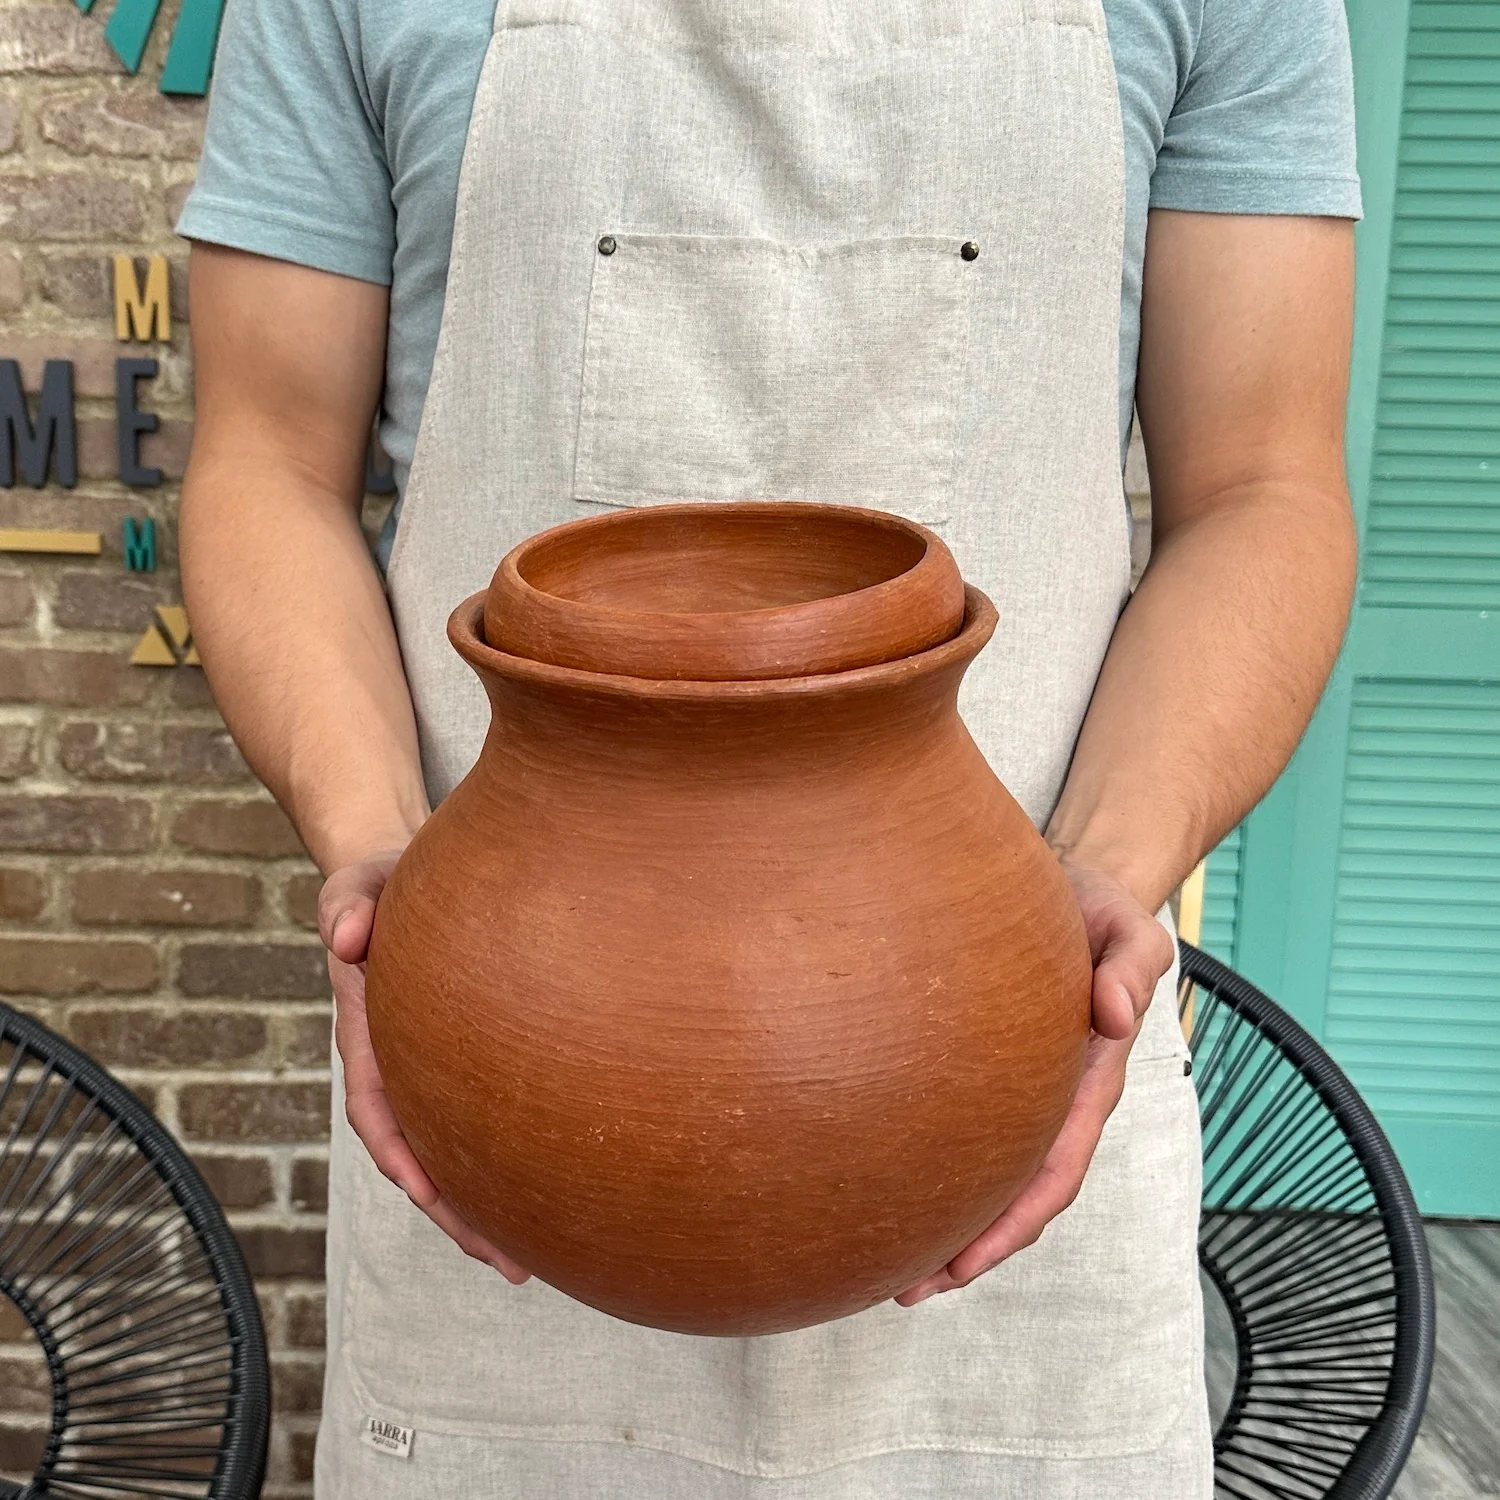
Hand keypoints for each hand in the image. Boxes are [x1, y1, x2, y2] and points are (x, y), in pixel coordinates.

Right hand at [321, 850, 531, 1283]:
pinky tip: (554, 1194)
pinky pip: (487, 1120)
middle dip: (458, 1214)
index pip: (377, 1105)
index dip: (399, 1151)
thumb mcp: (353, 886)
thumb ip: (345, 907)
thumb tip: (349, 938)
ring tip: (534, 1263)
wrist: (402, 878)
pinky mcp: (470, 1060)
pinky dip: (510, 1161)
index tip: (426, 1193)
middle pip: (423, 1155)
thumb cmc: (379, 884)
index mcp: (369, 1034)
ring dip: (487, 1210)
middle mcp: (399, 1064)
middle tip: (509, 1264)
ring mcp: (433, 1069)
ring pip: (457, 1153)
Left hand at [894, 861, 1172, 1304]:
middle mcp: (1053, 1096)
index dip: (1014, 1222)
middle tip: (905, 1287)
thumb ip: (1134, 967)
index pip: (1055, 1169)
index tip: (967, 1263)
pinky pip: (957, 1123)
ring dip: (943, 1220)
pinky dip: (928, 1161)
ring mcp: (1020, 1086)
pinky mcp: (982, 1061)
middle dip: (967, 1247)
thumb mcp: (1131, 928)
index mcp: (1089, 1080)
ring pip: (983, 1169)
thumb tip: (1115, 1015)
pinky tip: (882, 1176)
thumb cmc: (1098, 907)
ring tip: (882, 1260)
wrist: (1070, 883)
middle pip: (1013, 1192)